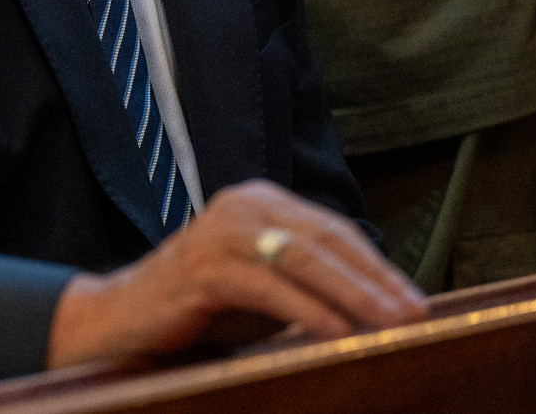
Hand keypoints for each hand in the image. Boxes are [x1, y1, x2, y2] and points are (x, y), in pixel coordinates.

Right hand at [45, 180, 426, 367]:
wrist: (120, 319)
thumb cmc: (200, 308)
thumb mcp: (264, 289)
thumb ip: (310, 285)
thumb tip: (381, 309)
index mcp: (260, 202)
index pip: (334, 231)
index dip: (378, 267)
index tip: (416, 302)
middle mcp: (242, 205)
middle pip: (325, 241)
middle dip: (376, 282)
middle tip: (414, 316)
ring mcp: (220, 233)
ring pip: (302, 260)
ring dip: (354, 296)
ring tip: (389, 325)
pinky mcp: (203, 268)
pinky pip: (267, 287)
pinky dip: (307, 310)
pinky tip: (336, 332)